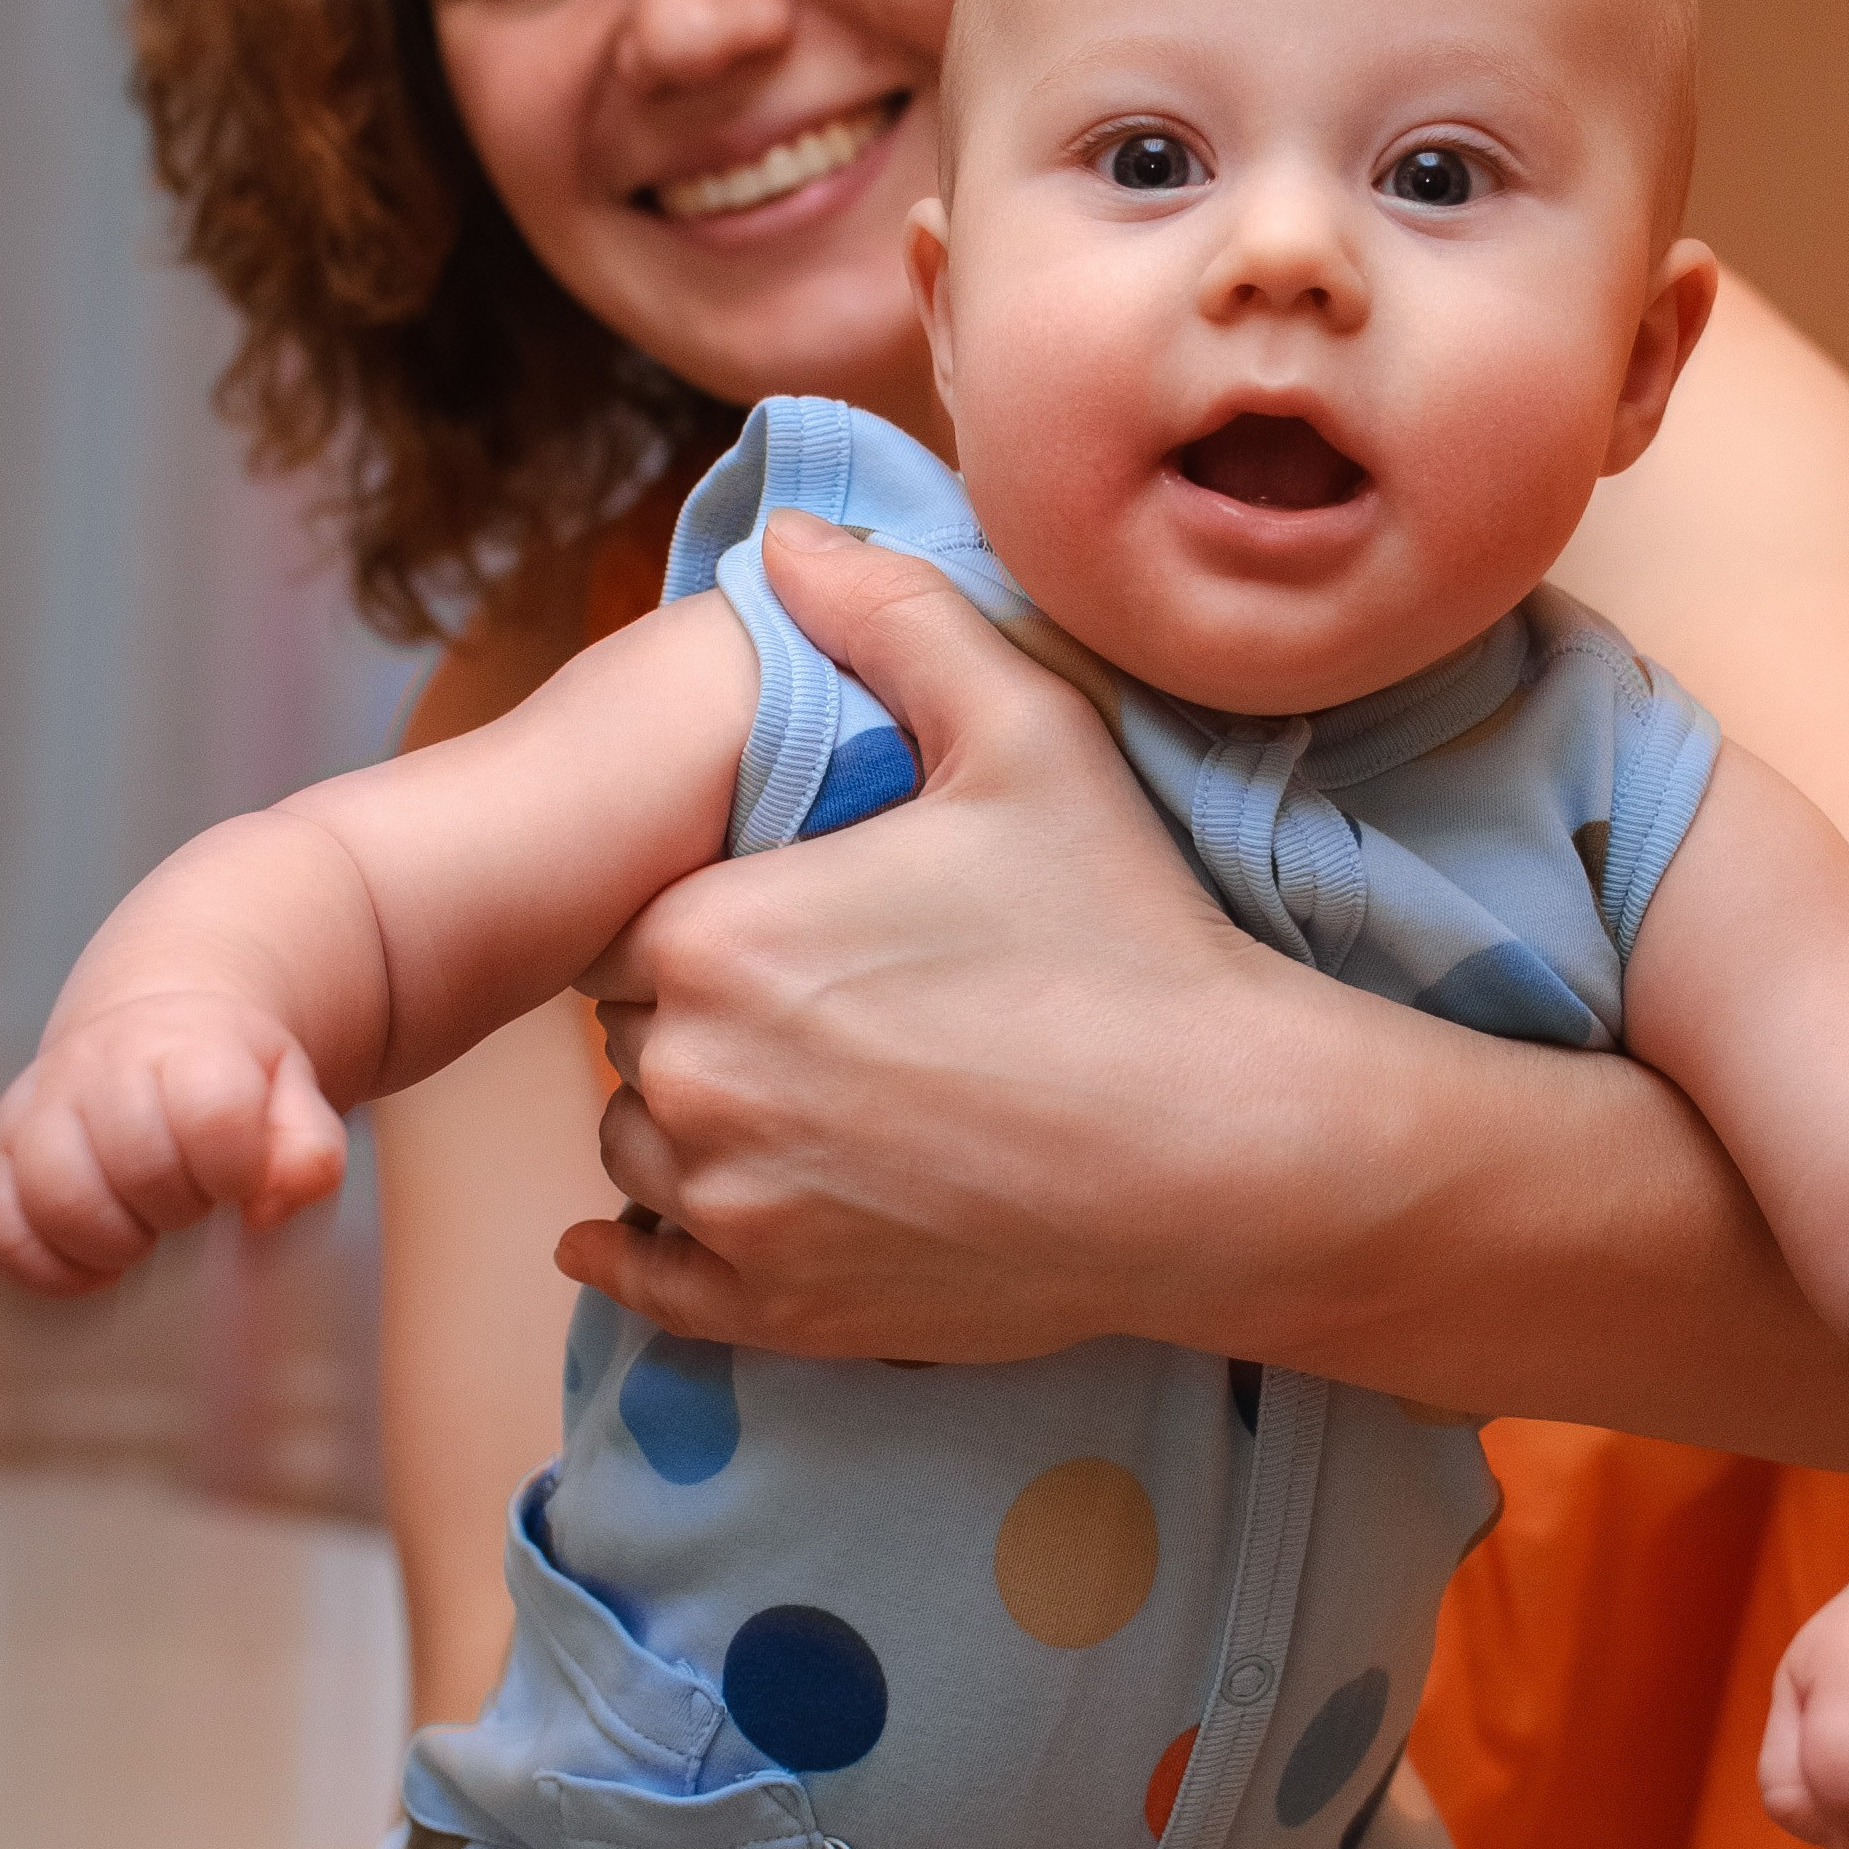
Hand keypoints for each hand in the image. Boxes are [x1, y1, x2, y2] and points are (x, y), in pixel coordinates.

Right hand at [0, 997, 345, 1296]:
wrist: (152, 1031)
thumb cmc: (229, 1076)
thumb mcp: (292, 1093)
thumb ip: (308, 1150)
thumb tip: (267, 1209)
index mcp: (186, 1046)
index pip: (212, 1115)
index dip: (236, 1169)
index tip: (241, 1180)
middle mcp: (100, 1068)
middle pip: (135, 1166)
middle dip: (178, 1208)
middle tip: (195, 1201)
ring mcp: (39, 1109)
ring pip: (55, 1199)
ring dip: (113, 1241)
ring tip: (144, 1229)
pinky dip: (49, 1268)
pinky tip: (97, 1264)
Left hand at [557, 515, 1309, 1361]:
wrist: (1226, 1152)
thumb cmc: (1126, 937)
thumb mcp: (1028, 735)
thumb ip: (894, 618)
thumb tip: (789, 536)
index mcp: (712, 934)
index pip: (622, 913)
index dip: (692, 904)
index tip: (783, 908)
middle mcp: (691, 1080)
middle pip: (629, 1031)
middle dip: (697, 1011)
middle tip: (820, 1000)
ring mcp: (732, 1211)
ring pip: (643, 1149)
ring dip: (690, 1123)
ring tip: (802, 1095)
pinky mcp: (781, 1312)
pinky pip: (652, 1284)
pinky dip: (643, 1257)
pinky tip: (633, 1238)